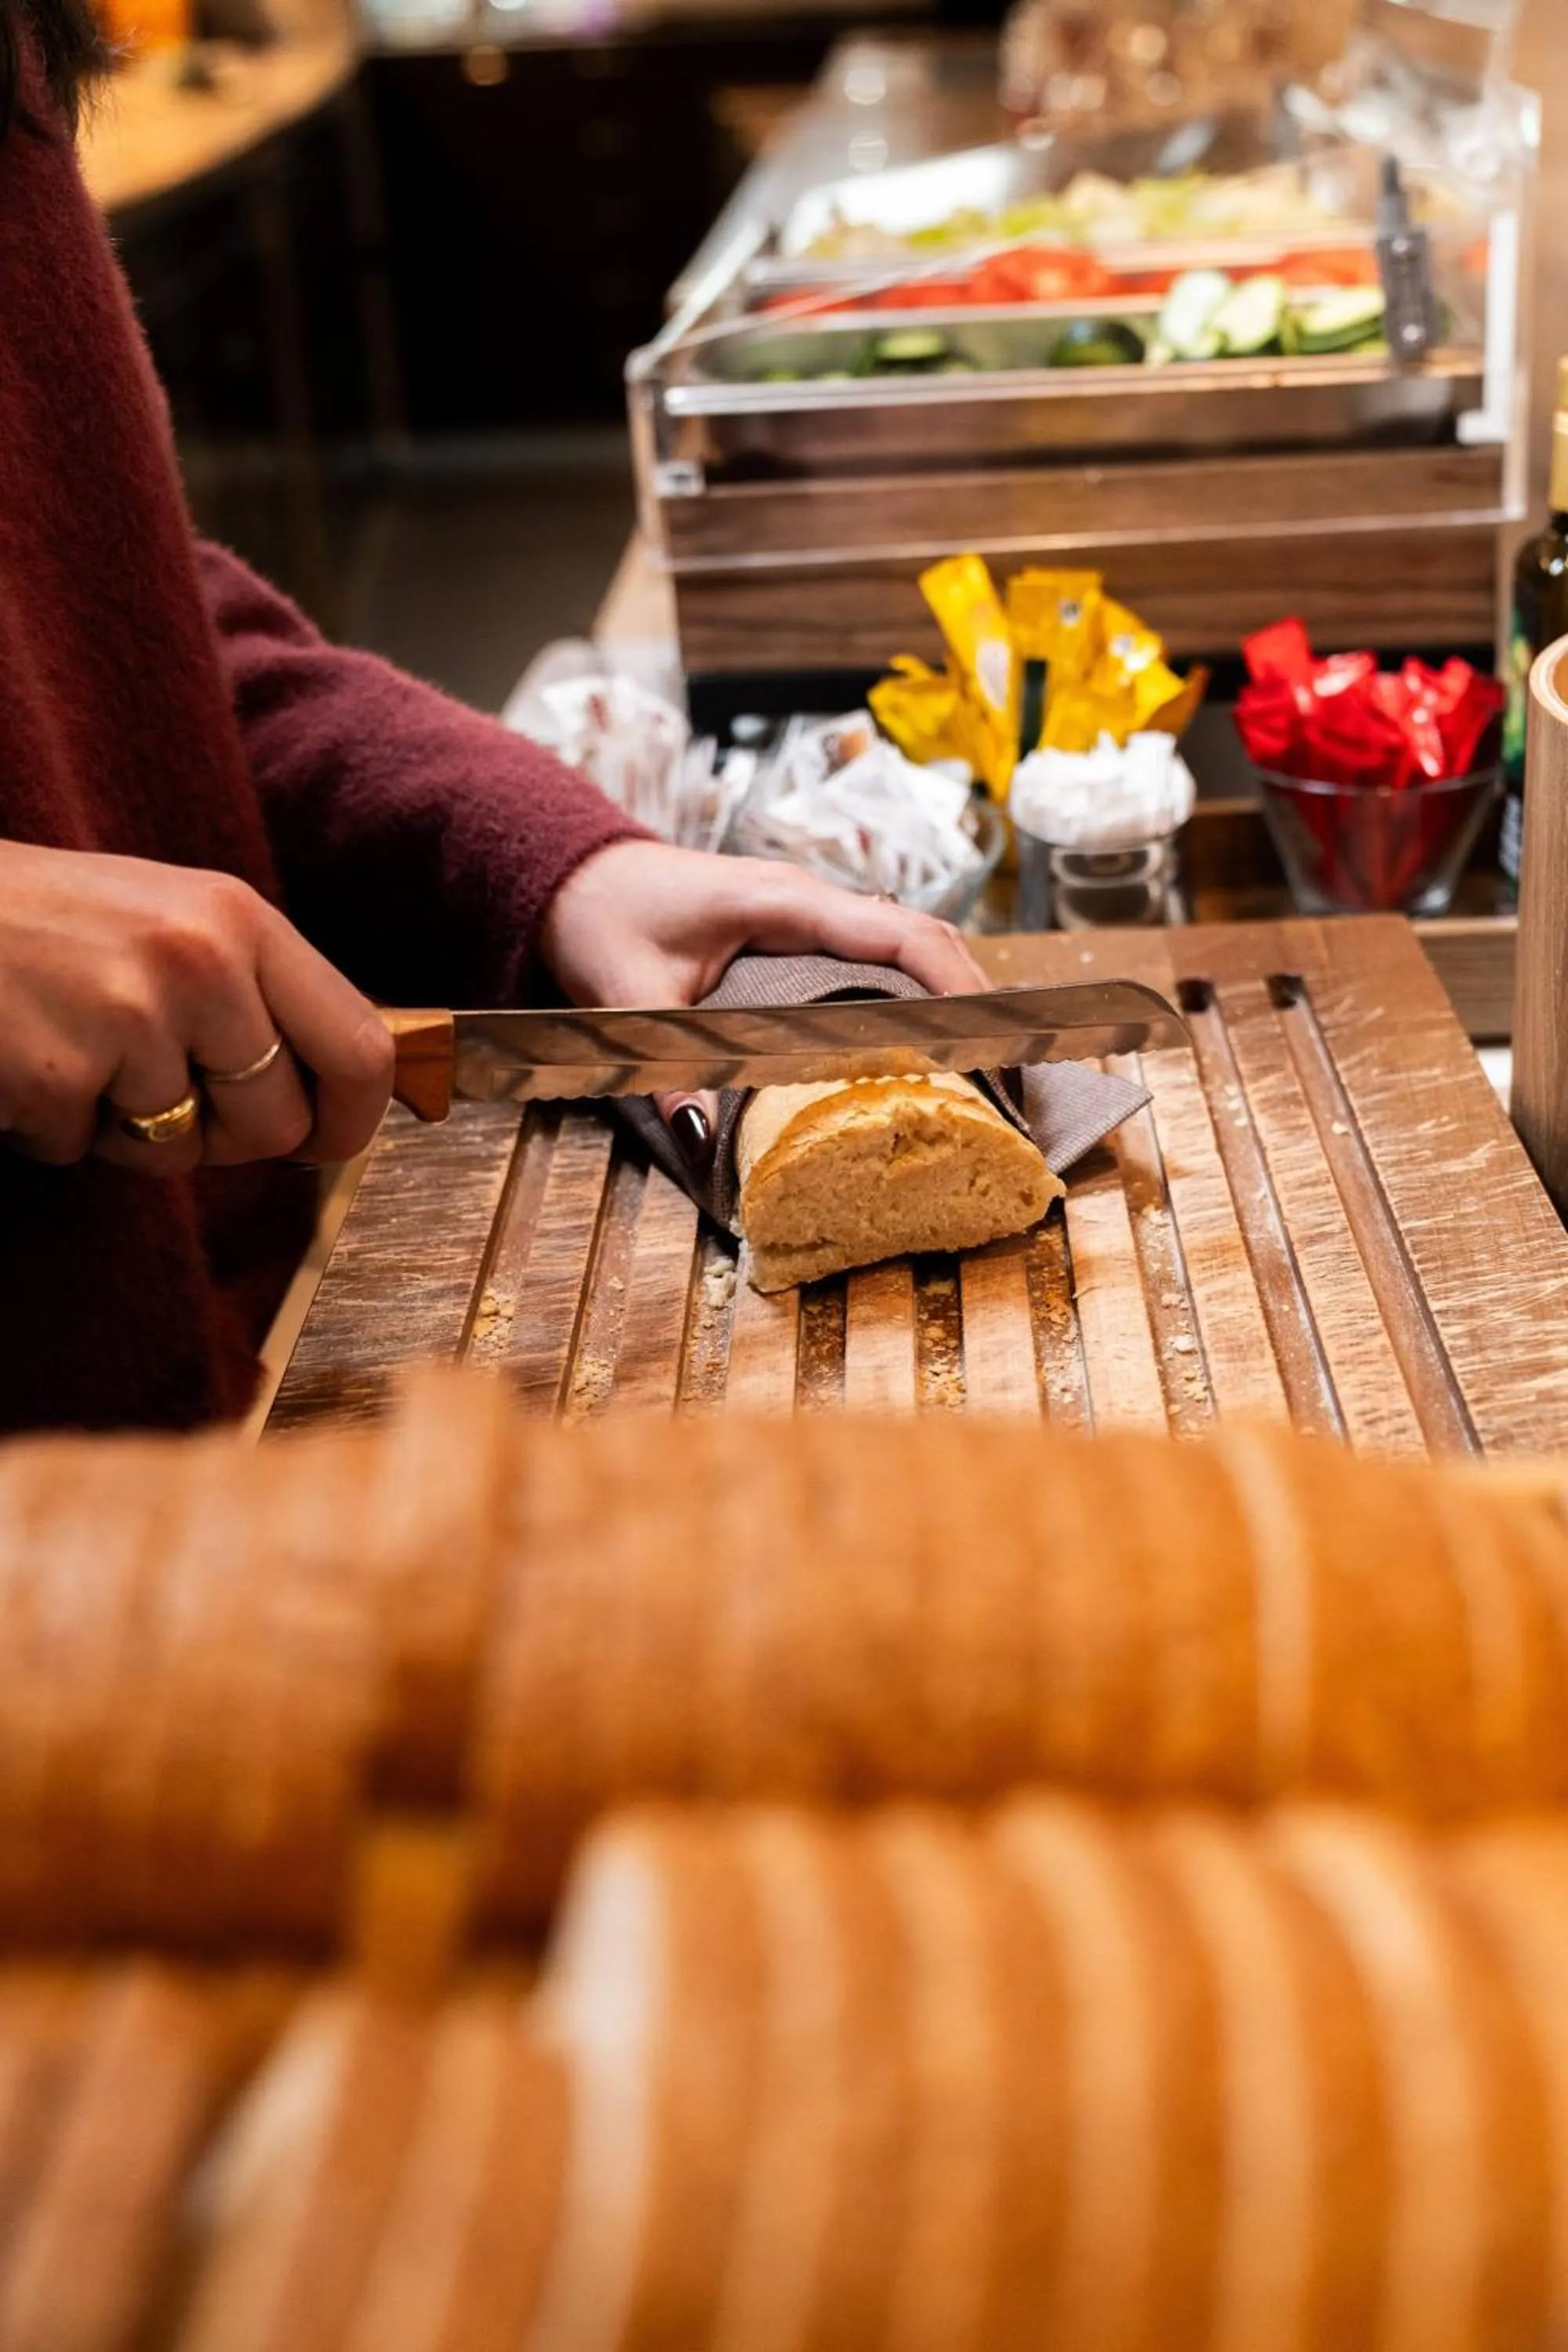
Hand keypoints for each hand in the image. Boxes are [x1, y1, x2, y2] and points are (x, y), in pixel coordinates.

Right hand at [0, 842, 394, 1177]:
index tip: (321, 1143)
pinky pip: (84, 1152)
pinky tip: (20, 1058)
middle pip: (277, 1123)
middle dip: (223, 1138)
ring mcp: (127, 1018)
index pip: (360, 1047)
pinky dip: (49, 1128)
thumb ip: (251, 993)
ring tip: (71, 1049)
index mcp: (237, 918)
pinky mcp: (58, 1073)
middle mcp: (197, 961)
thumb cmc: (39, 921)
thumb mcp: (167, 922)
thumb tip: (333, 1093)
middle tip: (155, 1093)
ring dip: (122, 1130)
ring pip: (178, 1152)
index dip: (349, 1119)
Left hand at [538, 839, 988, 1159]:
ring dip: (949, 1002)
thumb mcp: (627, 997)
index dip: (956, 987)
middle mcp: (810, 902)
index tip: (992, 1042)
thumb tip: (702, 1139)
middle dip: (972, 1004)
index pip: (899, 934)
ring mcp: (808, 916)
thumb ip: (668, 1066)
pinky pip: (876, 962)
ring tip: (982, 1073)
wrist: (570, 876)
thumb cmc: (600, 918)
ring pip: (907, 951)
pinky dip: (912, 1001)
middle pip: (924, 942)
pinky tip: (922, 1053)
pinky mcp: (798, 937)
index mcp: (784, 902)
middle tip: (1005, 1078)